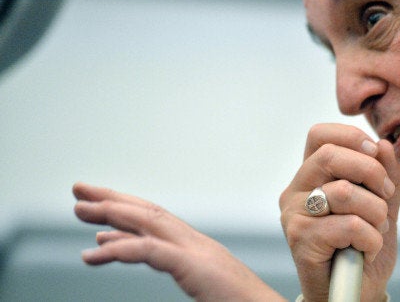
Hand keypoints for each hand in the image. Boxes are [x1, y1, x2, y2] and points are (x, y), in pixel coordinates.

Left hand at [73, 182, 285, 301]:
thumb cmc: (237, 301)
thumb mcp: (198, 280)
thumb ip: (170, 263)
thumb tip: (140, 252)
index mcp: (196, 246)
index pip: (155, 217)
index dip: (125, 206)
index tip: (98, 204)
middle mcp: (194, 242)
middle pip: (148, 211)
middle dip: (112, 199)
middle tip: (79, 191)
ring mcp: (196, 251)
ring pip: (148, 222)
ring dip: (112, 214)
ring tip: (81, 210)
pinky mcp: (194, 267)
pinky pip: (151, 251)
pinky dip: (122, 247)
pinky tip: (96, 251)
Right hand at [279, 123, 399, 301]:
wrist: (354, 293)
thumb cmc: (363, 247)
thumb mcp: (382, 205)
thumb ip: (385, 175)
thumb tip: (384, 145)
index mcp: (311, 177)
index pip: (319, 135)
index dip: (352, 137)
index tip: (376, 155)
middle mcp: (295, 191)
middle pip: (329, 156)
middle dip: (371, 172)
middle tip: (386, 195)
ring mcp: (294, 215)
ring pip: (346, 192)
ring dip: (376, 213)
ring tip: (377, 230)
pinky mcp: (300, 240)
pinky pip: (349, 226)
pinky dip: (371, 238)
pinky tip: (366, 250)